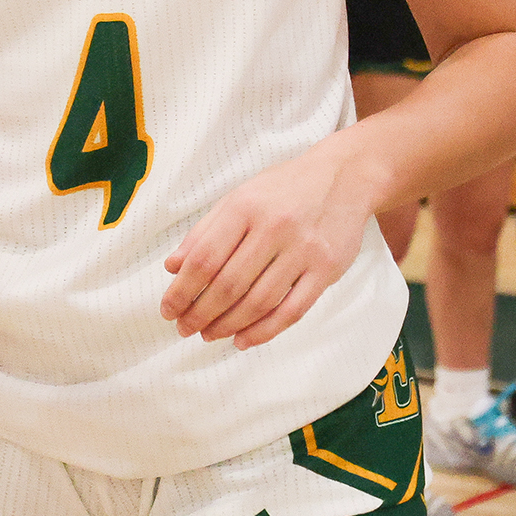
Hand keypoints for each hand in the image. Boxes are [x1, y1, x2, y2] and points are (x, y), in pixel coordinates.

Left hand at [162, 139, 373, 350]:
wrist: (346, 176)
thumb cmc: (285, 188)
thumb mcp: (240, 196)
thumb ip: (205, 232)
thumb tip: (173, 268)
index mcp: (245, 207)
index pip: (204, 258)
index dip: (181, 291)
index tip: (168, 310)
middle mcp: (274, 227)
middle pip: (228, 285)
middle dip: (200, 314)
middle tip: (185, 328)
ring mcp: (304, 250)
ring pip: (258, 302)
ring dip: (228, 326)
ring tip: (209, 335)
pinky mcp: (326, 269)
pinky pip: (292, 311)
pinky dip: (264, 331)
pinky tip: (244, 340)